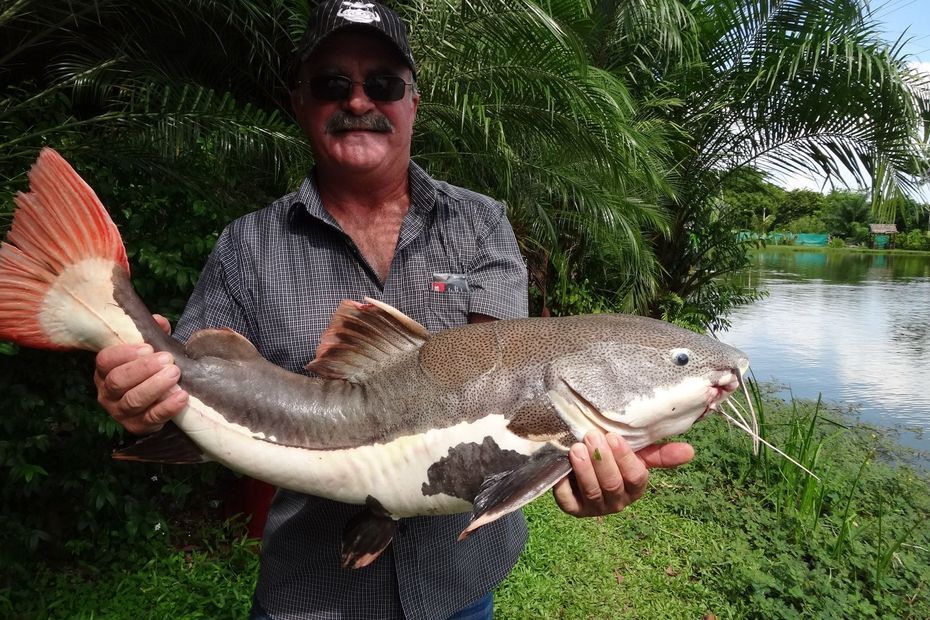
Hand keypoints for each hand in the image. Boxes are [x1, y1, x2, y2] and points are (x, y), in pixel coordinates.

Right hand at [93, 314, 187, 434]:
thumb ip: (152, 334)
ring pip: (133, 400)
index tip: (147, 347)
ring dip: (155, 386)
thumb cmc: (149, 370)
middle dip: (143, 369)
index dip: (125, 353)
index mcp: (104, 371)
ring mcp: (120, 412)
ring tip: (174, 373)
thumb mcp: (148, 351)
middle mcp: (107, 393)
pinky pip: (152, 418)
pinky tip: (182, 396)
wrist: (156, 401)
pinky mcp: (138, 426)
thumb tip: (159, 322)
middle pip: (119, 381)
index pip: (105, 361)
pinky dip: (168, 407)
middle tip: (167, 360)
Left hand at [553, 431, 693, 516]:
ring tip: (577, 448)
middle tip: (591, 436)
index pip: (636, 477)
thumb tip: (691, 451)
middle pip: (613, 484)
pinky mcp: (572, 508)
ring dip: (585, 469)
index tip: (612, 436)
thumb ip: (659, 453)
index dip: (625, 458)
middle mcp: (617, 502)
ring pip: (592, 491)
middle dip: (602, 460)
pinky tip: (562, 464)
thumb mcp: (635, 453)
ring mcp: (594, 508)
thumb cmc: (613, 458)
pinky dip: (565, 483)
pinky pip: (568, 499)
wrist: (581, 467)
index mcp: (635, 488)